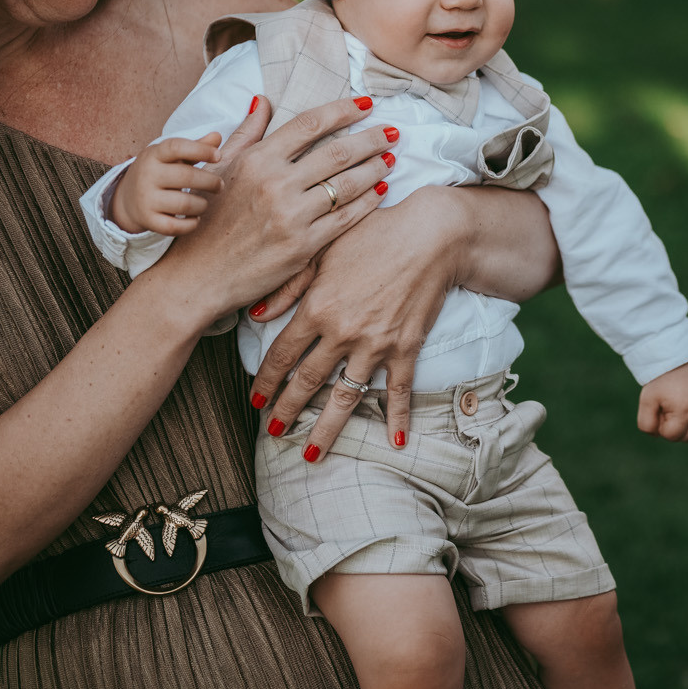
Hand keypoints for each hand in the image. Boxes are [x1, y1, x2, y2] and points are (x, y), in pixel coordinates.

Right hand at [111, 134, 225, 235]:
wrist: (126, 198)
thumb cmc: (159, 172)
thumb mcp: (171, 156)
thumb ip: (195, 147)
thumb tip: (217, 136)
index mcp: (154, 155)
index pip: (176, 147)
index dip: (200, 149)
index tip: (218, 156)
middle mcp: (147, 175)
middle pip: (186, 177)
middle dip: (210, 182)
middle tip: (219, 186)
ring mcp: (146, 199)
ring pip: (184, 204)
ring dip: (202, 205)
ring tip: (204, 203)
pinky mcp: (148, 220)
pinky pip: (174, 227)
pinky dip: (191, 224)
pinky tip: (195, 218)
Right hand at [157, 96, 392, 333]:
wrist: (197, 275)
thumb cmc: (208, 220)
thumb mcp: (221, 169)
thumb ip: (247, 133)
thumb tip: (263, 99)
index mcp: (257, 159)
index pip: (310, 123)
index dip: (343, 109)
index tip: (366, 104)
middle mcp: (275, 183)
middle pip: (338, 151)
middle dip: (372, 138)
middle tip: (392, 131)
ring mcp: (291, 215)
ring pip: (347, 184)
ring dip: (376, 168)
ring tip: (391, 158)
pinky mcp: (302, 245)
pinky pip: (346, 218)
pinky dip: (368, 202)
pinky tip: (380, 191)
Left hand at [248, 182, 472, 464]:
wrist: (432, 235)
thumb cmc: (375, 233)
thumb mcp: (325, 249)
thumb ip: (289, 284)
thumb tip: (256, 314)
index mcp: (318, 307)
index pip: (282, 354)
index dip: (266, 380)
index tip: (255, 400)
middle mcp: (343, 332)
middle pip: (308, 382)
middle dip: (288, 410)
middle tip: (274, 432)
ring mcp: (376, 344)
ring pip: (346, 396)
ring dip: (327, 428)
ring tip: (312, 454)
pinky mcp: (406, 347)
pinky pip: (400, 390)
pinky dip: (398, 416)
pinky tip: (396, 441)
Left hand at [637, 359, 687, 441]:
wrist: (676, 358)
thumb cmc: (660, 380)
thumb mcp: (646, 401)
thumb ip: (646, 425)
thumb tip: (659, 435)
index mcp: (685, 411)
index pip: (672, 436)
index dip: (662, 425)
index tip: (660, 408)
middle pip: (687, 437)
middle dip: (675, 427)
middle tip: (669, 407)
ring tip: (681, 410)